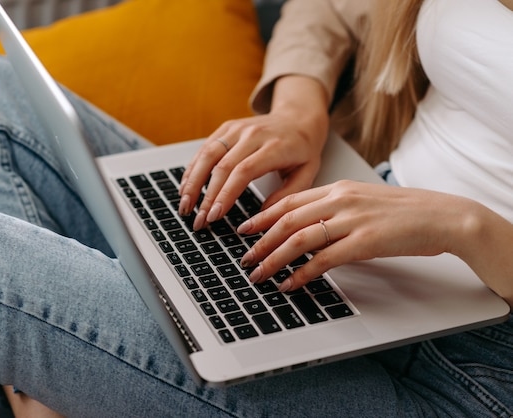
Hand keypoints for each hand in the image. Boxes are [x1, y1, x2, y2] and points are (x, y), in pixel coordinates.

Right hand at [178, 75, 329, 230]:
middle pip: (221, 166)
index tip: (214, 216)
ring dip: (192, 182)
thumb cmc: (303, 149)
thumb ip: (285, 196)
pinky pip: (205, 148)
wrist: (299, 117)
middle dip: (206, 196)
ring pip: (208, 155)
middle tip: (198, 220)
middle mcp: (253, 134)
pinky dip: (193, 169)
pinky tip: (186, 187)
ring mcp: (237, 129)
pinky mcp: (227, 127)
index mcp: (275, 146)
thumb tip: (260, 218)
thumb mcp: (307, 174)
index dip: (225, 194)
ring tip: (185, 206)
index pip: (243, 172)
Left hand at [237, 180, 471, 291]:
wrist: (442, 216)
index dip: (262, 216)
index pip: (289, 201)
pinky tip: (289, 284)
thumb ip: (335, 209)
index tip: (245, 229)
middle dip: (260, 241)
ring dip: (274, 259)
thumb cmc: (405, 212)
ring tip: (259, 274)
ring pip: (298, 239)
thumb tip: (308, 228)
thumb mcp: (364, 201)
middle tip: (244, 258)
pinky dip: (301, 274)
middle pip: (287, 220)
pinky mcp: (364, 242)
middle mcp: (339, 200)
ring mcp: (351, 220)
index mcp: (337, 188)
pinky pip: (323, 260)